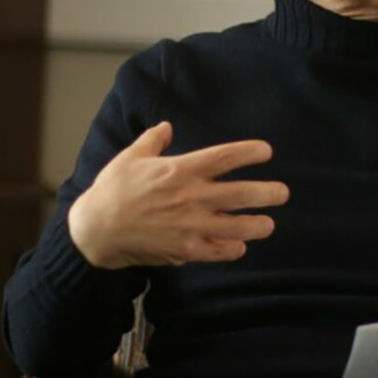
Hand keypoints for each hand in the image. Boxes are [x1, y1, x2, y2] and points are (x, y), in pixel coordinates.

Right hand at [68, 122, 289, 268]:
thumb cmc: (111, 190)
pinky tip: (241, 246)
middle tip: (282, 192)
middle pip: (239, 194)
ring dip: (256, 225)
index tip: (266, 151)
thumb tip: (165, 127)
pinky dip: (231, 249)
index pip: (223, 158)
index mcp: (179, 170)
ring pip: (234, 226)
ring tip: (269, 224)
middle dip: (266, 193)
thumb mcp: (130, 158)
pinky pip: (215, 250)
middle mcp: (190, 197)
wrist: (95, 230)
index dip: (249, 153)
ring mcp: (189, 225)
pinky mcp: (183, 249)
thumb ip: (152, 141)